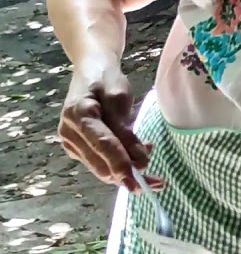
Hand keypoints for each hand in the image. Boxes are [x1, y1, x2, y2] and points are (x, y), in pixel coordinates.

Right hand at [59, 68, 162, 192]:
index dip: (121, 165)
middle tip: (157, 183)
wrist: (91, 70)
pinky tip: (140, 155)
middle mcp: (69, 133)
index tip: (138, 182)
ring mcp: (71, 143)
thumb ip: (127, 131)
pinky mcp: (78, 148)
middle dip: (128, 176)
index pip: (103, 145)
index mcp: (78, 115)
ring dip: (127, 171)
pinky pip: (101, 162)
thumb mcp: (120, 99)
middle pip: (100, 164)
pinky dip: (121, 163)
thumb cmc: (106, 81)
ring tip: (152, 163)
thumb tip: (140, 161)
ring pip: (101, 168)